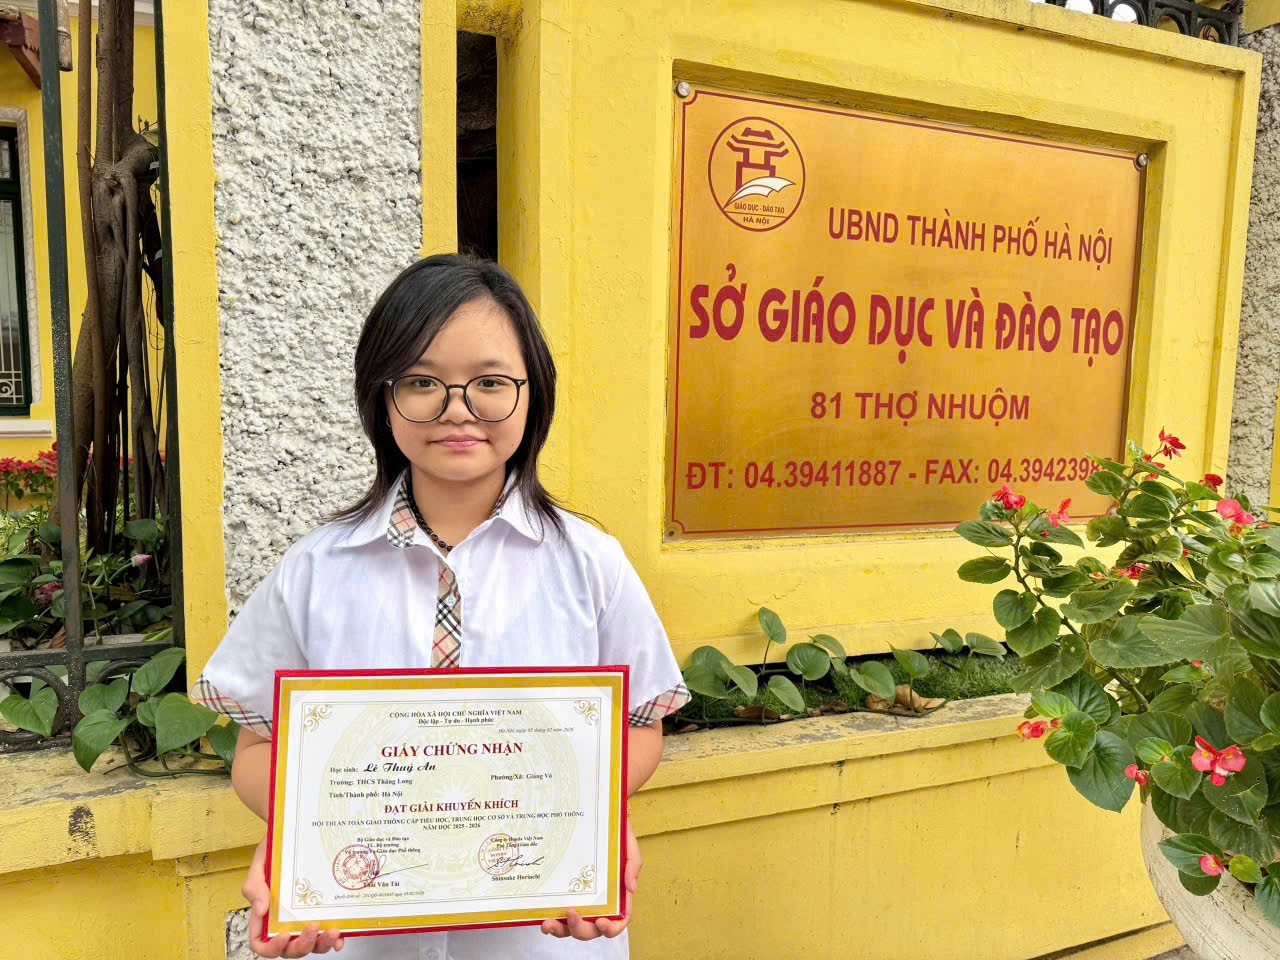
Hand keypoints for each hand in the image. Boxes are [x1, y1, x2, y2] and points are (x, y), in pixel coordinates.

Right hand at [243, 836, 344, 955]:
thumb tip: (261, 910)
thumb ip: (255, 886)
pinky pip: (327, 934)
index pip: (261, 943)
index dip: (271, 947)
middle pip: (289, 949)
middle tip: (313, 927)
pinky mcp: (322, 912)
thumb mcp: (260, 864)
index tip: (283, 935)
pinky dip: (334, 941)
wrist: (296, 834)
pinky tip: (340, 937)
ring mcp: (304, 919)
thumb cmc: (275, 850)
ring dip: (321, 944)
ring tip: (332, 931)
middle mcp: (284, 921)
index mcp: (265, 915)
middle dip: (302, 945)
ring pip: (310, 945)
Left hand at [541, 820, 639, 939]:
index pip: (618, 920)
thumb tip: (631, 887)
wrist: (596, 818)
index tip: (601, 922)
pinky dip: (550, 921)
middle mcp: (597, 902)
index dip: (612, 928)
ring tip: (548, 924)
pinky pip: (557, 914)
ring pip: (571, 927)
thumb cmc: (614, 834)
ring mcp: (579, 900)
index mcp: (616, 895)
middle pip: (591, 929)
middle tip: (571, 915)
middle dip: (580, 929)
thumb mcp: (628, 845)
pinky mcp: (562, 894)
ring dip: (560, 930)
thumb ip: (632, 865)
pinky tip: (541, 918)